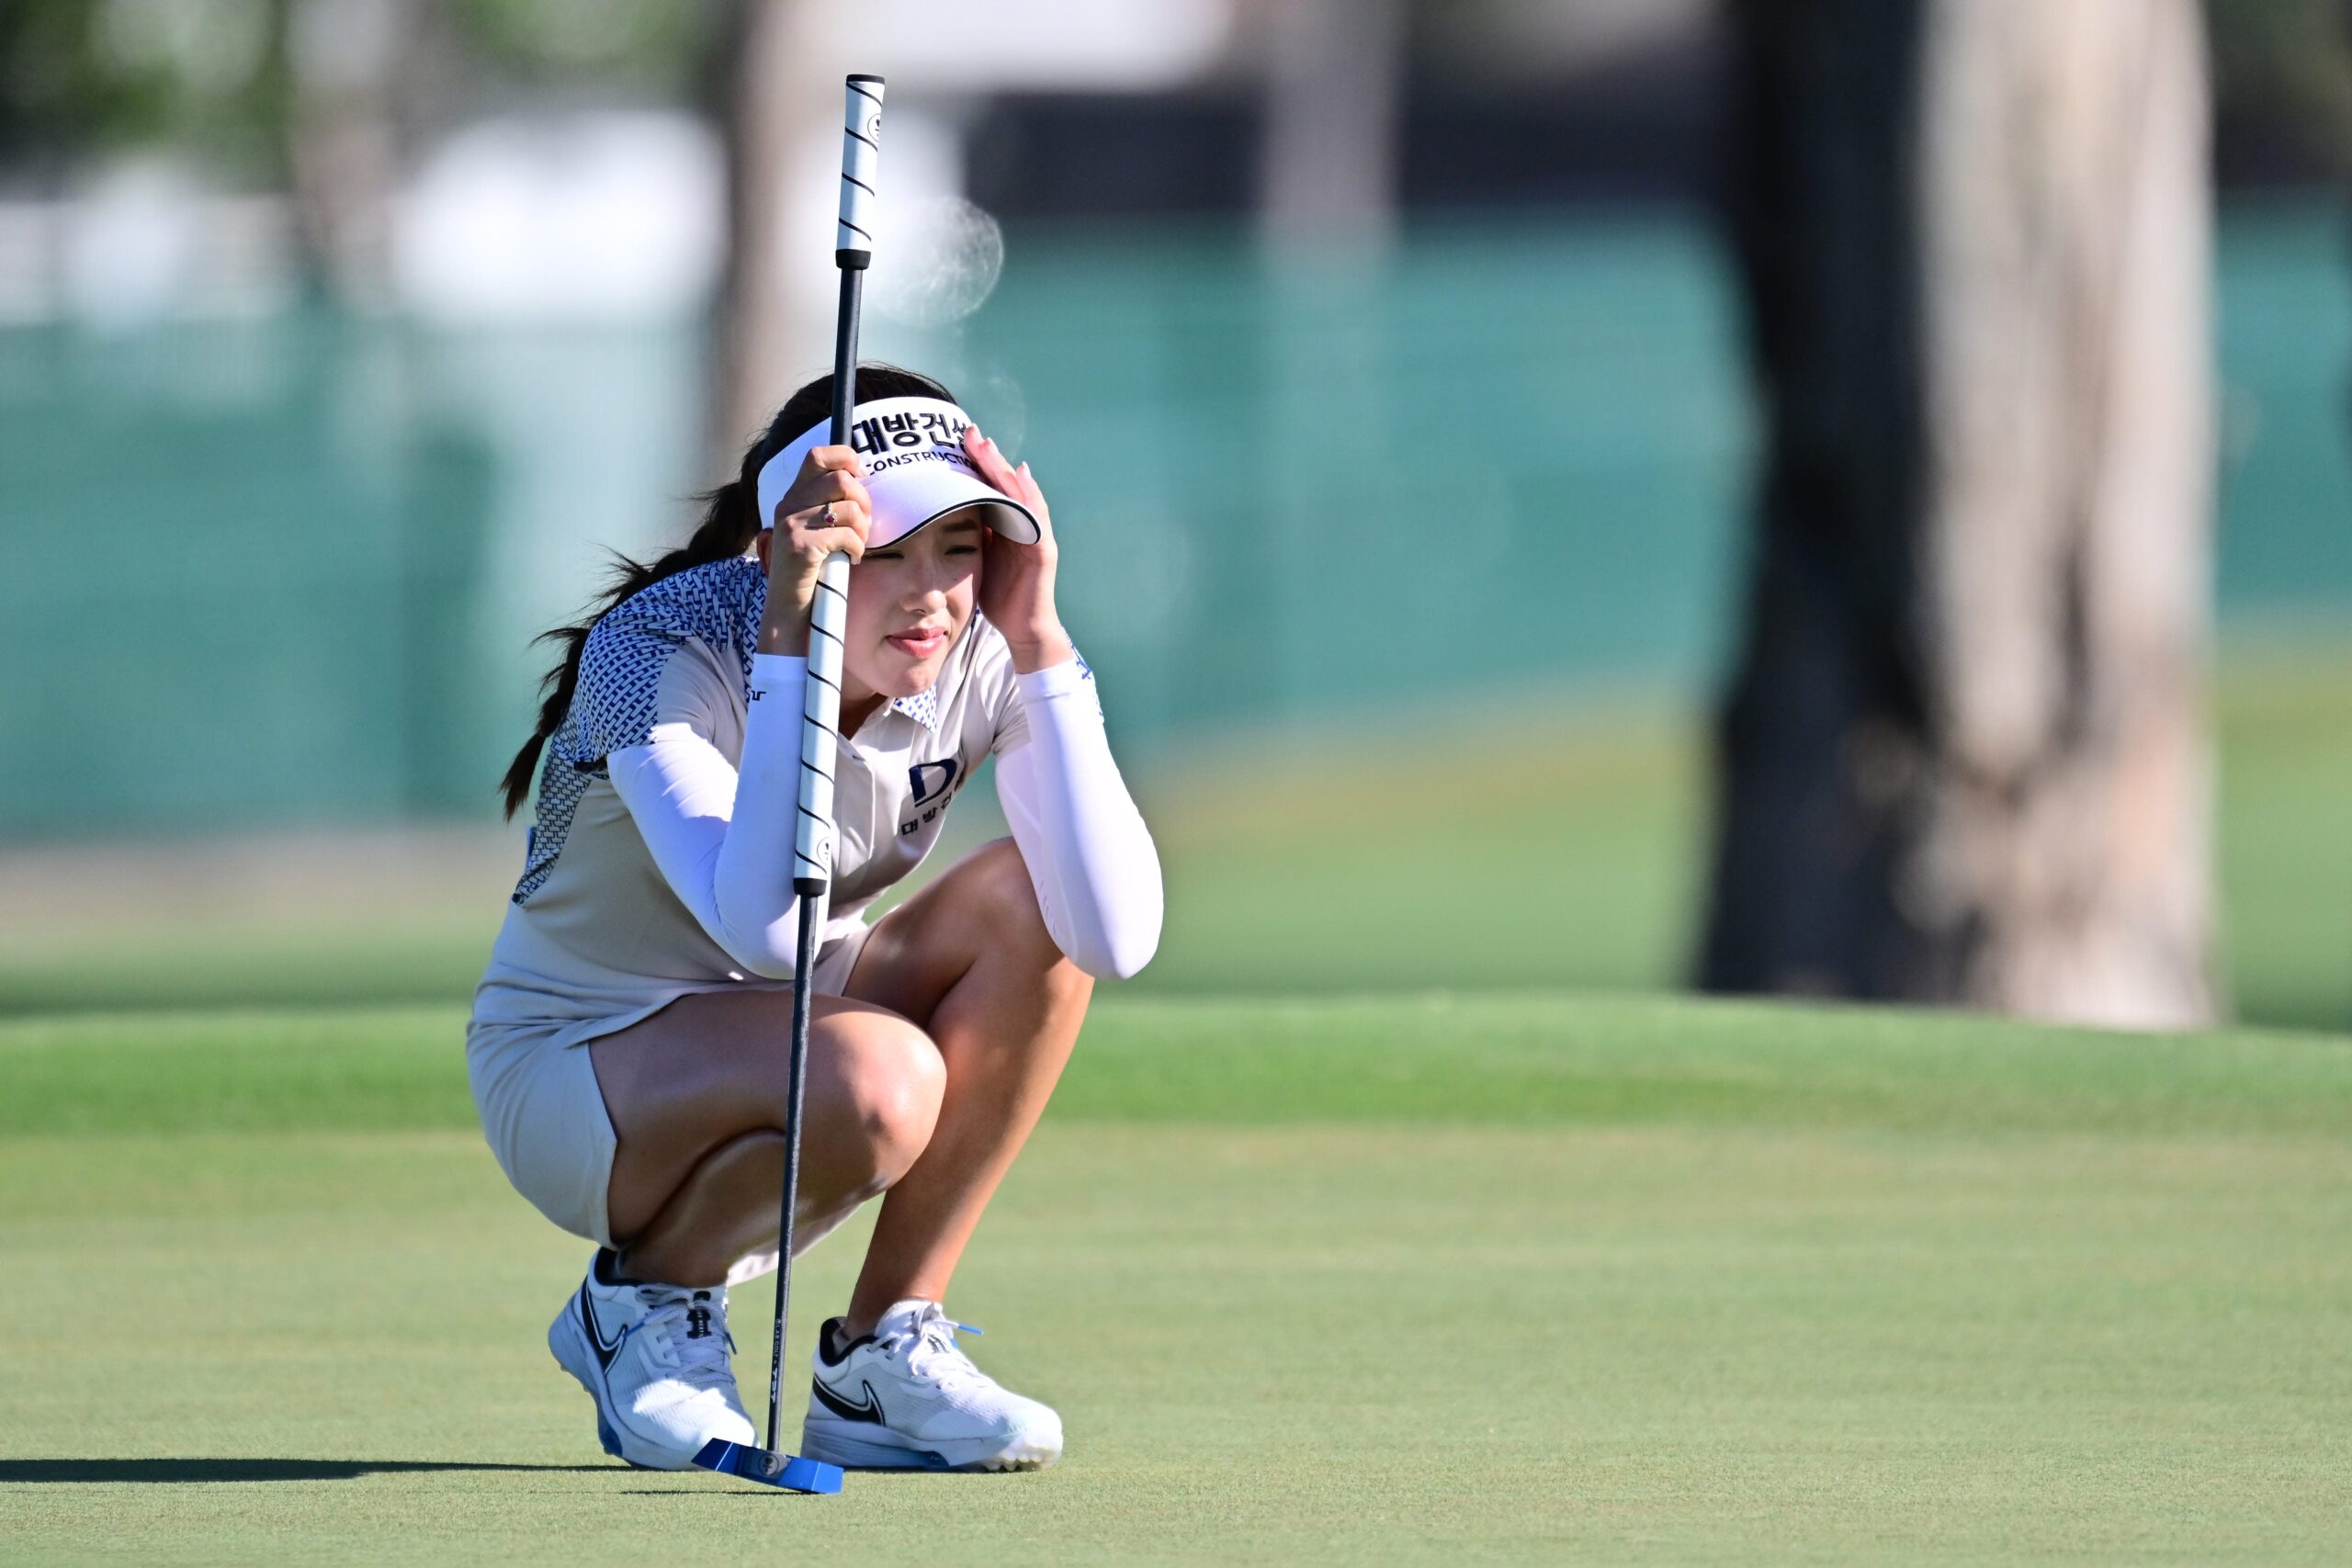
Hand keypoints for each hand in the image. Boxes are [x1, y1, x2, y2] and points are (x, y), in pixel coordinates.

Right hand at [758, 445, 870, 654]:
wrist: (790, 610)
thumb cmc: (812, 570)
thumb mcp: (816, 530)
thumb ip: (829, 505)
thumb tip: (862, 479)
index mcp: (793, 497)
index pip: (818, 455)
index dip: (846, 457)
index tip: (861, 476)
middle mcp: (788, 505)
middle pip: (842, 480)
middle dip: (864, 502)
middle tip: (863, 525)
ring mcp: (792, 525)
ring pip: (849, 509)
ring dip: (863, 529)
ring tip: (856, 545)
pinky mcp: (801, 547)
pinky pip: (847, 535)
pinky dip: (857, 549)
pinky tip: (851, 559)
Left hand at [963, 426, 1073, 672]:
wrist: (1022, 629)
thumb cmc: (998, 595)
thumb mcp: (976, 559)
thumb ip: (968, 534)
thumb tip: (936, 513)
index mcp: (1003, 525)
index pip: (988, 487)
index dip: (974, 464)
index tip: (955, 440)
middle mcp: (1021, 524)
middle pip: (1004, 484)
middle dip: (987, 457)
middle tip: (970, 432)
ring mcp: (1034, 535)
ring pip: (1019, 494)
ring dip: (1004, 470)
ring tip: (989, 448)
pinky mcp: (1043, 550)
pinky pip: (1036, 518)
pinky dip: (1029, 496)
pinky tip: (1021, 477)